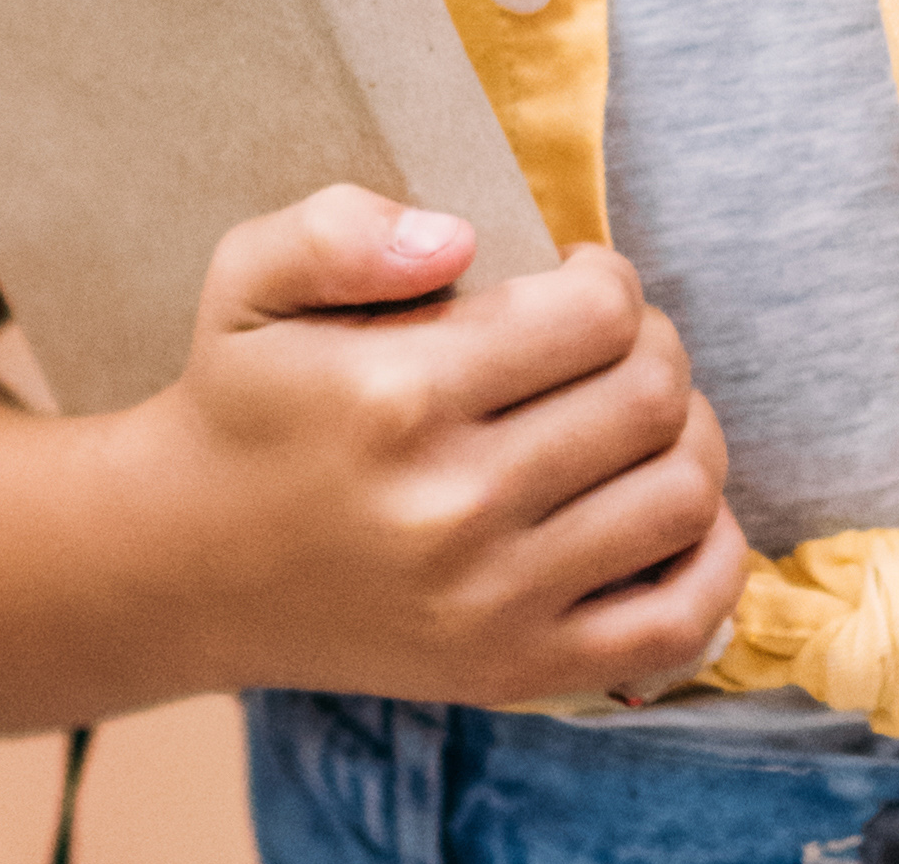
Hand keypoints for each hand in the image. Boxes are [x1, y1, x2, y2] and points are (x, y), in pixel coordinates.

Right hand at [133, 186, 749, 711]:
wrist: (188, 567)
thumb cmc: (244, 405)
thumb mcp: (249, 280)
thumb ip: (340, 226)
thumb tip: (458, 235)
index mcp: (399, 396)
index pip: (597, 312)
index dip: (608, 276)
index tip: (572, 281)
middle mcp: (454, 506)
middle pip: (653, 396)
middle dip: (655, 344)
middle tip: (608, 342)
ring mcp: (491, 602)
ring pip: (682, 493)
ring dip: (687, 435)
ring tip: (631, 415)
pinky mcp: (515, 671)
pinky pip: (679, 621)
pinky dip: (710, 558)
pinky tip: (665, 506)